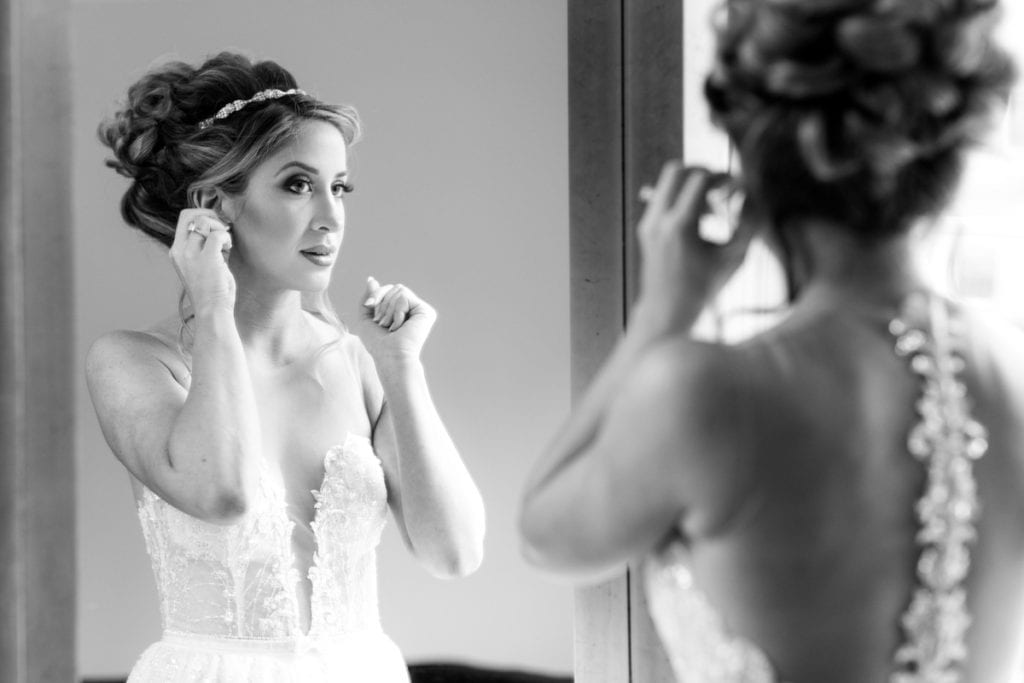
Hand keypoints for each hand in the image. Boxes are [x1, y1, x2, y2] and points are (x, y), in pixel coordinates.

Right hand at [168, 209, 234, 314]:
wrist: (212, 311)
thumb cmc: (211, 291)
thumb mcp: (202, 264)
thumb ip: (204, 247)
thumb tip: (218, 229)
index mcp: (176, 251)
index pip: (184, 219)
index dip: (202, 215)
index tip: (216, 226)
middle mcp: (179, 250)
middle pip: (189, 214)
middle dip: (209, 215)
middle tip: (222, 228)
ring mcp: (191, 254)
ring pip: (203, 221)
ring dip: (219, 227)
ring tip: (226, 243)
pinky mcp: (206, 258)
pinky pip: (217, 234)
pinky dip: (226, 237)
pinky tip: (229, 248)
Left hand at [356, 276, 436, 363]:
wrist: (390, 356)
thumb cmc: (377, 344)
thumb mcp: (366, 318)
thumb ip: (369, 298)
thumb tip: (371, 279)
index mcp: (402, 310)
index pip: (389, 289)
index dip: (376, 294)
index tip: (368, 304)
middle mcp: (413, 309)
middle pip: (393, 287)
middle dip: (381, 303)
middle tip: (382, 323)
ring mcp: (420, 310)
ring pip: (399, 290)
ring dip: (388, 310)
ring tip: (391, 327)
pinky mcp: (426, 312)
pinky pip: (404, 296)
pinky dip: (396, 311)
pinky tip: (400, 326)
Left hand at [632, 161, 755, 336]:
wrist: (667, 310)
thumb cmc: (705, 286)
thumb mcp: (735, 256)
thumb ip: (749, 223)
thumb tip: (749, 195)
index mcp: (680, 227)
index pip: (700, 179)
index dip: (722, 176)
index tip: (735, 188)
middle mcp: (658, 221)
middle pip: (677, 170)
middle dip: (702, 172)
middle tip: (720, 188)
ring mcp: (648, 224)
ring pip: (666, 183)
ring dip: (691, 187)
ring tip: (713, 212)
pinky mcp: (645, 229)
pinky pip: (662, 198)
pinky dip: (682, 200)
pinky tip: (700, 220)